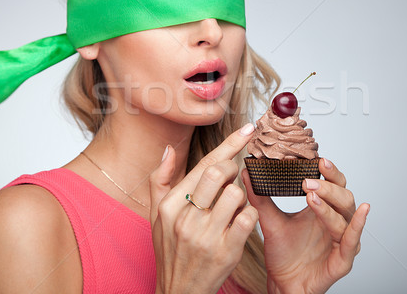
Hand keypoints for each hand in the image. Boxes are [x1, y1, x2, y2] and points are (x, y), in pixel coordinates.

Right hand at [149, 123, 258, 293]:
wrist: (179, 292)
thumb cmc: (171, 251)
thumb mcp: (157, 216)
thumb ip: (160, 180)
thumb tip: (169, 149)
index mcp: (170, 205)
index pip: (203, 165)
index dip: (229, 144)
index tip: (248, 129)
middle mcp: (186, 218)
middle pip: (219, 172)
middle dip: (233, 169)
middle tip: (233, 178)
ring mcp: (206, 236)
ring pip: (237, 193)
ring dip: (242, 195)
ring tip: (233, 205)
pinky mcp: (226, 252)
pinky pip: (248, 218)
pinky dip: (250, 215)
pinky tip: (240, 221)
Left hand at [241, 158, 368, 293]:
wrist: (282, 283)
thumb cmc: (282, 253)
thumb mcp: (269, 220)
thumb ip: (260, 197)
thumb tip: (246, 172)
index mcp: (322, 207)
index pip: (332, 183)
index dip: (328, 171)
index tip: (317, 160)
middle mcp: (335, 220)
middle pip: (343, 195)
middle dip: (327, 186)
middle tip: (308, 181)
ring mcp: (341, 239)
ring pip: (344, 215)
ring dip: (330, 204)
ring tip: (313, 196)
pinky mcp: (343, 260)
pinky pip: (354, 241)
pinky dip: (358, 226)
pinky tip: (361, 212)